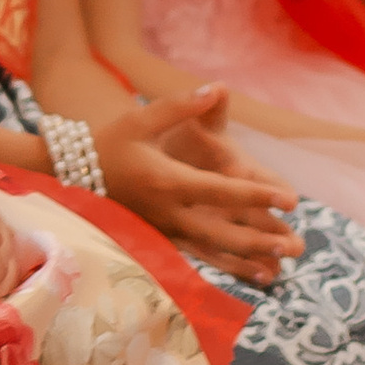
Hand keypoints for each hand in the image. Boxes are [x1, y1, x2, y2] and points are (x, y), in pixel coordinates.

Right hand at [97, 89, 303, 285]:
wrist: (71, 175)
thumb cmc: (108, 142)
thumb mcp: (141, 118)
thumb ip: (182, 105)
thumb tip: (218, 88)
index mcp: (168, 180)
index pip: (221, 191)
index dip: (258, 195)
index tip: (291, 200)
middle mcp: (168, 211)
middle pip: (221, 233)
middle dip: (259, 240)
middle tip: (293, 245)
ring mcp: (162, 230)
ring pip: (211, 251)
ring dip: (245, 260)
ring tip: (277, 270)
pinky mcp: (159, 238)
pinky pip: (197, 257)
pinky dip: (225, 268)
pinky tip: (250, 276)